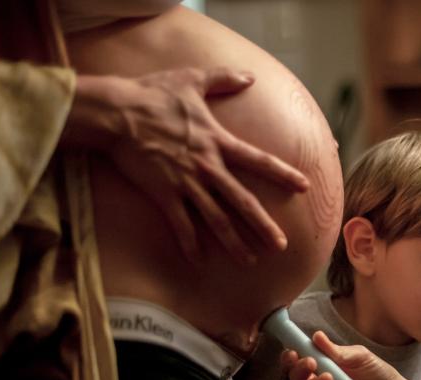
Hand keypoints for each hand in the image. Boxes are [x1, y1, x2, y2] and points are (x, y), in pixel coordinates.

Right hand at [63, 67, 309, 264]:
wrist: (116, 112)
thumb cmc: (152, 94)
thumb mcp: (192, 79)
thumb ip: (224, 79)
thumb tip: (249, 76)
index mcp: (218, 141)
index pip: (259, 160)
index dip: (283, 174)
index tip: (304, 186)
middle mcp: (207, 166)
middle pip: (243, 201)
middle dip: (263, 225)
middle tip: (281, 245)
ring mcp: (186, 182)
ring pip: (216, 219)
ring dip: (234, 242)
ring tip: (249, 260)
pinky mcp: (163, 193)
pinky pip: (180, 224)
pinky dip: (190, 244)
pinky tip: (199, 262)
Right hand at [282, 331, 420, 379]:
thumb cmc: (376, 373)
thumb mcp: (358, 356)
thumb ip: (336, 350)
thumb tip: (316, 336)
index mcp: (320, 368)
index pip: (297, 364)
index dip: (290, 359)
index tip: (292, 352)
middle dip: (299, 371)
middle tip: (311, 363)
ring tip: (328, 377)